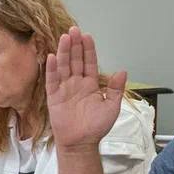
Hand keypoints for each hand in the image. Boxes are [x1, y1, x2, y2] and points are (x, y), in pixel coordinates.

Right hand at [45, 26, 126, 150]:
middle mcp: (77, 83)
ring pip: (63, 66)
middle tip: (74, 30)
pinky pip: (52, 80)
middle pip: (75, 60)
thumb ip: (115, 89)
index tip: (87, 36)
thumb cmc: (96, 127)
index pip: (89, 62)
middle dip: (75, 45)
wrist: (81, 143)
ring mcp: (64, 89)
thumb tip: (122, 71)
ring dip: (63, 52)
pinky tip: (51, 57)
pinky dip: (51, 69)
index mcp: (90, 84)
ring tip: (64, 38)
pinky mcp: (54, 96)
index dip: (88, 49)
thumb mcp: (111, 107)